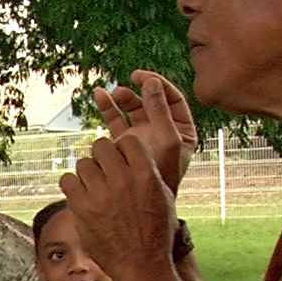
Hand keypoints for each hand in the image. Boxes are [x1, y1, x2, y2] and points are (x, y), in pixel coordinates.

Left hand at [58, 134, 175, 280]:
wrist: (141, 264)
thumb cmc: (156, 232)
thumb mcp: (163, 196)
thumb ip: (147, 171)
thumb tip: (130, 153)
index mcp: (146, 174)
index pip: (126, 141)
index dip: (123, 149)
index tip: (122, 161)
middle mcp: (122, 180)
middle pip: (101, 146)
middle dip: (103, 157)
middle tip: (105, 172)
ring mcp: (100, 194)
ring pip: (83, 162)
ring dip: (88, 172)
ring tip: (94, 187)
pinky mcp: (82, 208)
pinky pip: (67, 180)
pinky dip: (72, 185)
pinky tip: (82, 195)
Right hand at [95, 70, 197, 191]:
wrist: (142, 203)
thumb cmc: (160, 174)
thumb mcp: (166, 139)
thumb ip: (160, 111)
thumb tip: (152, 82)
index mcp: (182, 131)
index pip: (174, 99)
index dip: (160, 85)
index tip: (144, 77)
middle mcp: (163, 132)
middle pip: (152, 101)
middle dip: (139, 90)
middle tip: (128, 82)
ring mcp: (143, 137)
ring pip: (133, 109)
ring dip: (123, 97)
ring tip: (113, 93)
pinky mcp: (125, 143)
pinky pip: (117, 119)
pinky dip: (108, 107)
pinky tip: (99, 95)